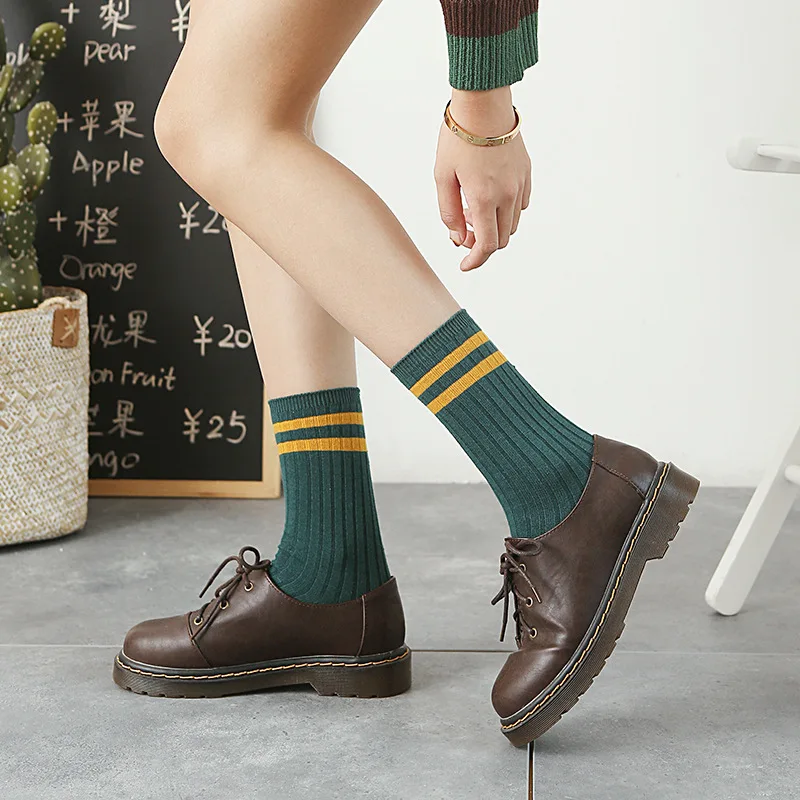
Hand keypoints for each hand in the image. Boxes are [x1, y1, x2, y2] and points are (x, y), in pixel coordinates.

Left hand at [434, 87, 531, 270]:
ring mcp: (520, 184)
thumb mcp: (442, 177)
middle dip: (482, 243)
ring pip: (512, 224)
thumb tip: (458, 238)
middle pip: (501, 239)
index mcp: (484, 199)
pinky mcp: (526, 173)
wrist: (483, 104)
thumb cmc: (458, 138)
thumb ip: (449, 212)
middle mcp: (507, 195)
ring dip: (494, 227)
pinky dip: (506, 211)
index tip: (465, 265)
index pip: (487, 246)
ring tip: (472, 209)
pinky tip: (489, 197)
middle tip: (463, 230)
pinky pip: (520, 204)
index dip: (476, 261)